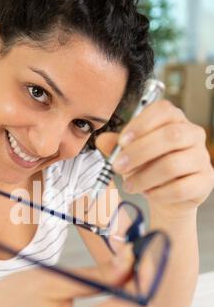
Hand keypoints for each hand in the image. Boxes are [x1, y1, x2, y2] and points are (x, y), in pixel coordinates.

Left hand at [98, 101, 213, 217]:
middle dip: (139, 152)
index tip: (122, 141)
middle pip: (171, 136)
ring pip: (173, 164)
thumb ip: (116, 146)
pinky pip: (180, 188)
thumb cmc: (149, 167)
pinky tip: (149, 194)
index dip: (141, 124)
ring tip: (130, 185)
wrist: (166, 195)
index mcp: (174, 119)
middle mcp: (192, 134)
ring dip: (145, 177)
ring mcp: (201, 157)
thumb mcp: (129, 154)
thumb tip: (102, 140)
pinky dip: (159, 193)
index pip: (163, 110)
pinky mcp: (204, 181)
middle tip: (118, 166)